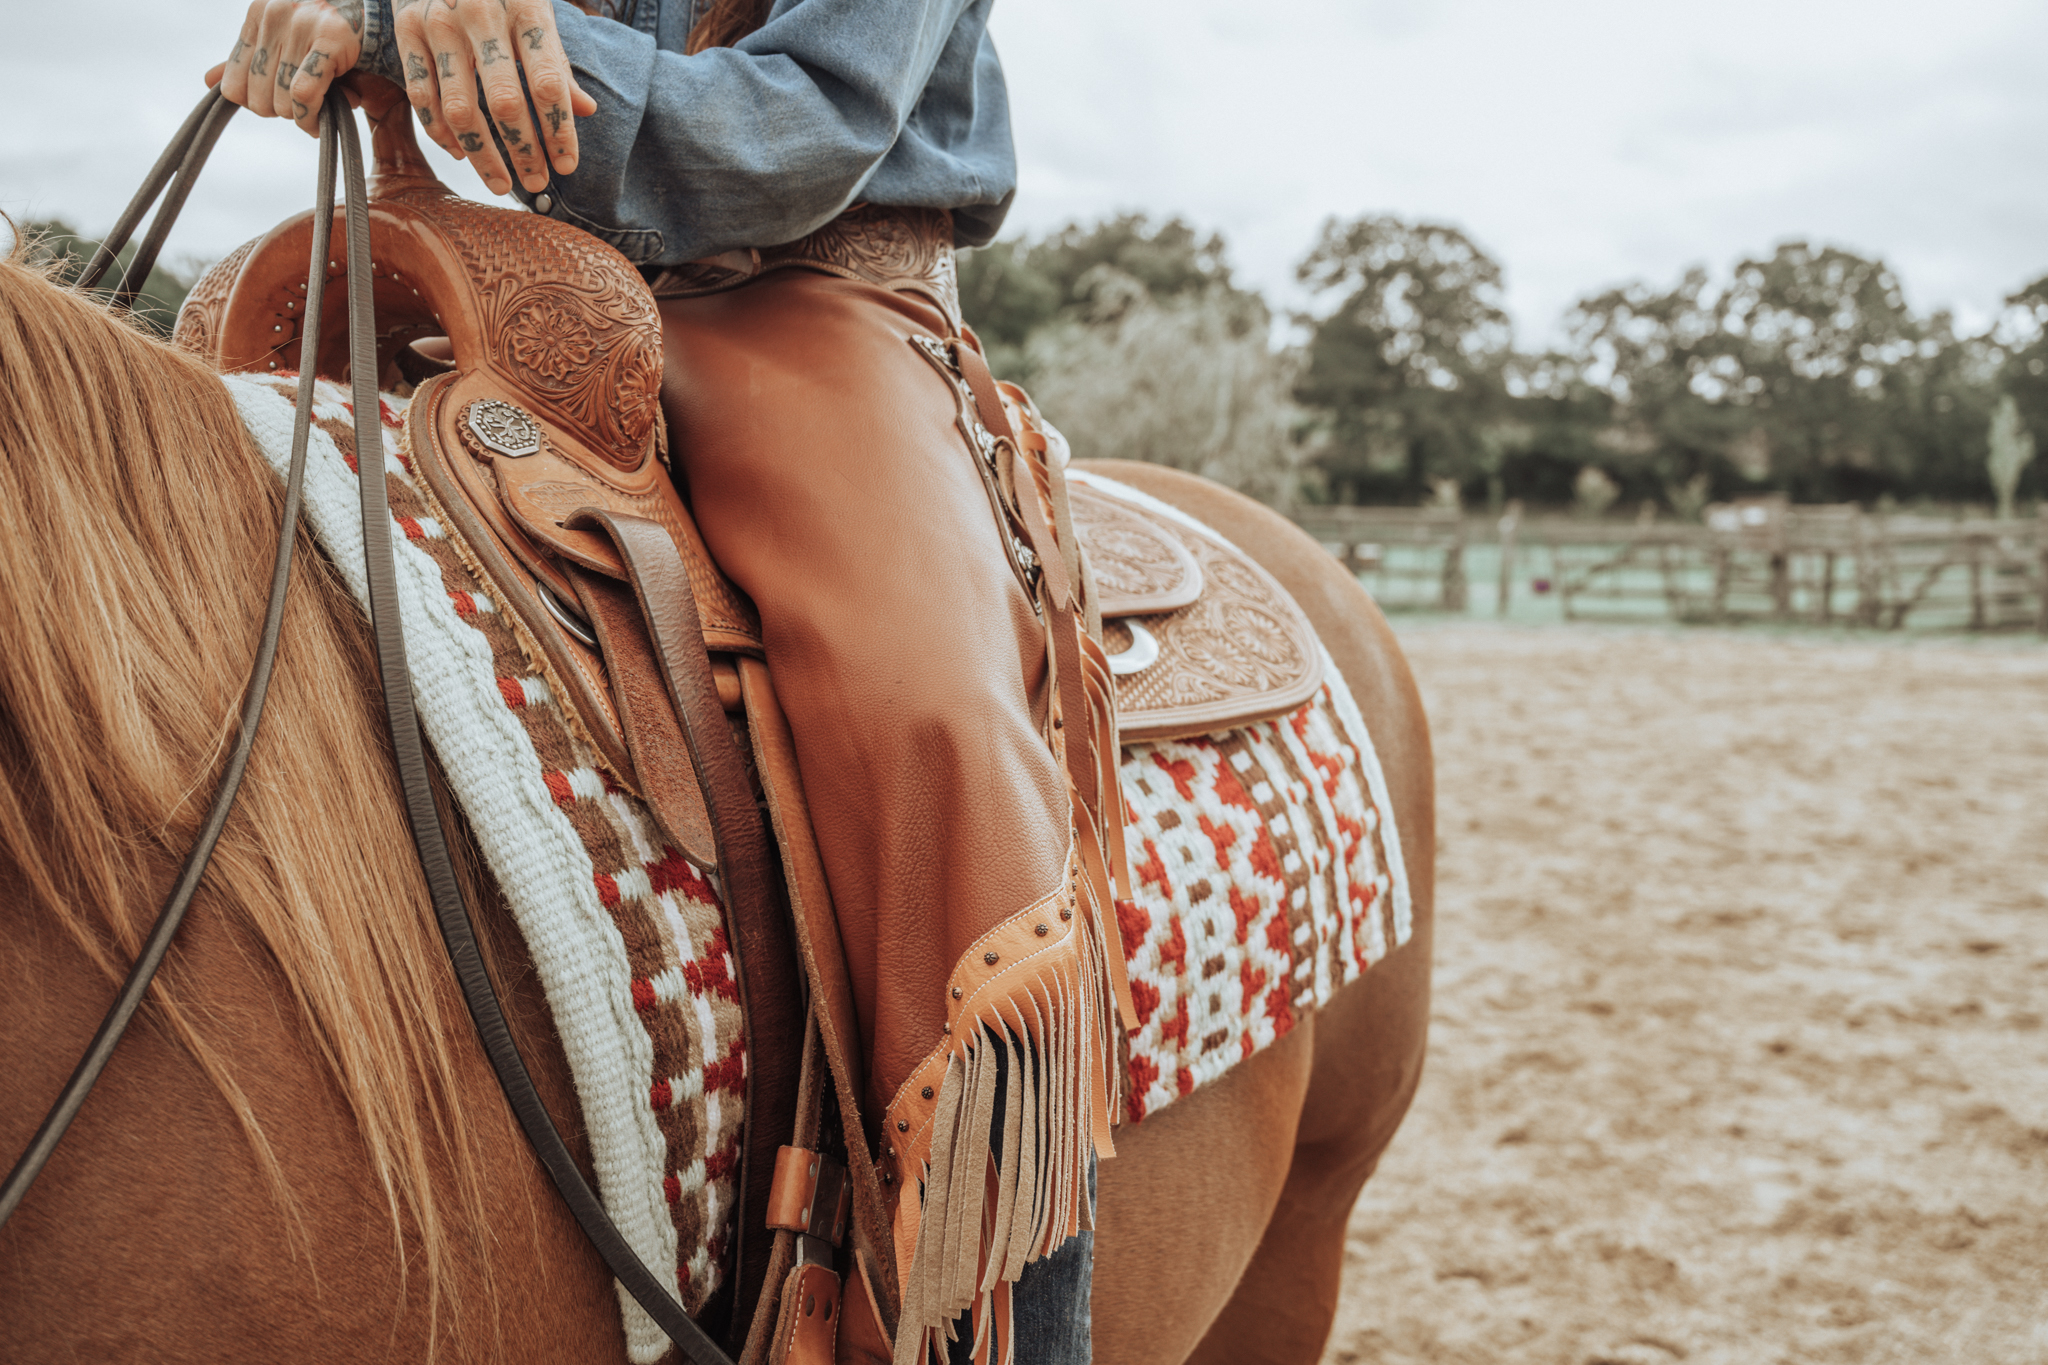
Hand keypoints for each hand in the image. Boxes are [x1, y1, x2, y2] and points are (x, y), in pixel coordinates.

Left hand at [210, 0, 366, 135]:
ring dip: (301, 119)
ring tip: (316, 114)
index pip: (233, 84)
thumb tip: (208, 80)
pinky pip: (305, 93)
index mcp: (258, 13)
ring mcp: (302, 25)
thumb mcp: (282, 37)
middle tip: (302, 108)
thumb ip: (247, 58)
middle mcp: (275, 15)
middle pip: (258, 96)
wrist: (374, 9)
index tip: (276, 104)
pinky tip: (318, 123)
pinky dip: (311, 118)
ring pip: (282, 99)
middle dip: (281, 112)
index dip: (254, 104)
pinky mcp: (331, 39)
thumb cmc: (327, 29)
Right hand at [391, 0, 596, 196]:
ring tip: (501, 184)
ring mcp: (438, 22)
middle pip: (505, 101)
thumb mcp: (536, 12)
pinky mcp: (406, 30)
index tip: (567, 166)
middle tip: (536, 184)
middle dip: (524, 151)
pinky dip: (441, 133)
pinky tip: (461, 154)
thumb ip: (557, 60)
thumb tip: (586, 109)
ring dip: (482, 155)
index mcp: (525, 8)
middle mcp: (480, 14)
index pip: (549, 83)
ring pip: (460, 108)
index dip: (559, 130)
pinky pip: (422, 97)